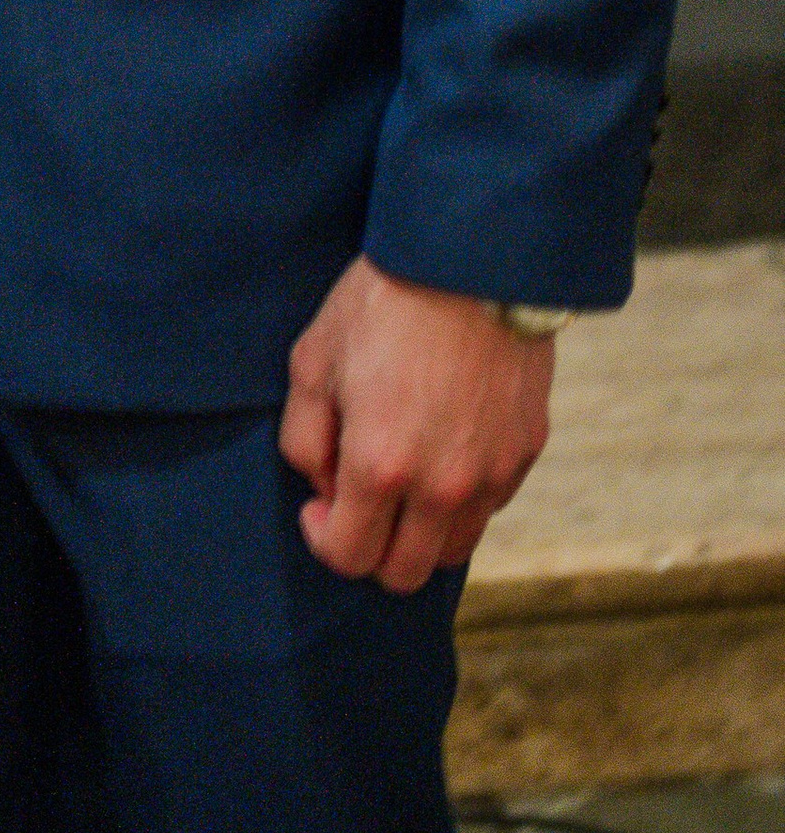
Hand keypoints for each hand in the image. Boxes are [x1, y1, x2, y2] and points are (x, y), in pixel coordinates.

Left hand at [278, 256, 551, 593]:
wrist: (471, 258)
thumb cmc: (383, 303)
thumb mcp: (313, 360)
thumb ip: (305, 439)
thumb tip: (324, 486)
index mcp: (382, 465)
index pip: (351, 557)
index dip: (324, 539)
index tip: (319, 505)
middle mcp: (443, 486)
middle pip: (406, 573)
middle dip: (373, 550)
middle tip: (358, 501)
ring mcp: (492, 473)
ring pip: (454, 548)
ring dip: (421, 531)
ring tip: (403, 476)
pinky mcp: (526, 452)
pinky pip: (489, 505)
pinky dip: (461, 497)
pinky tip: (442, 446)